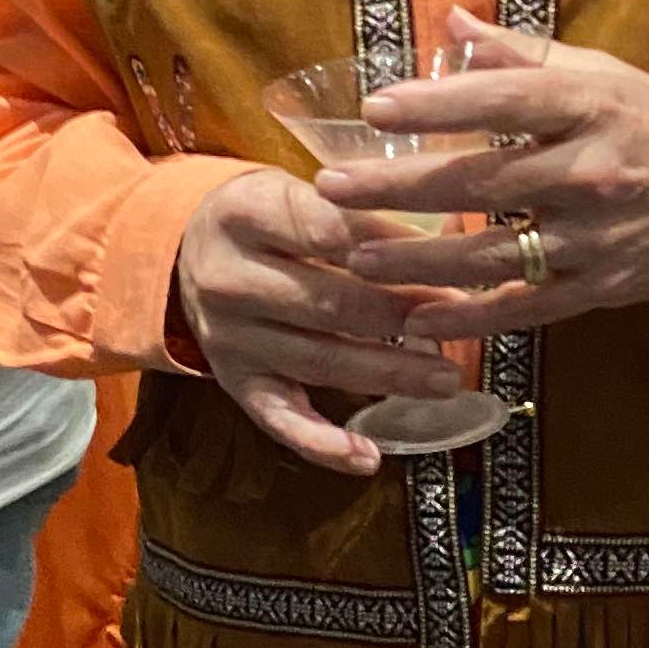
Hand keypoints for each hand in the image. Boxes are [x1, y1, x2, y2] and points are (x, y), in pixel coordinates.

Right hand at [171, 165, 470, 475]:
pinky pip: (279, 419)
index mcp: (245, 213)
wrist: (187, 249)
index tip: (447, 259)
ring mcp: (228, 336)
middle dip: (402, 313)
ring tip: (444, 379)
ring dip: (387, 374)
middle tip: (461, 319)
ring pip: (318, 360)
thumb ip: (360, 210)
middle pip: (328, 301)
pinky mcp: (233, 381)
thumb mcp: (298, 189)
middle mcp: (229, 277)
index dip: (392, 246)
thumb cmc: (269, 216)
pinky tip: (366, 458)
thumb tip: (446, 235)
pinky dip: (322, 444)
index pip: (327, 229)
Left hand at [332, 13, 648, 343]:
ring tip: (356, 255)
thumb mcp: (598, 72)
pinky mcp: (600, 285)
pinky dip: (470, 319)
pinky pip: (524, 307)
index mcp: (589, 106)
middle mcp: (591, 171)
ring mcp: (595, 235)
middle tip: (333, 187)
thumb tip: (452, 20)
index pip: (504, 100)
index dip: (437, 104)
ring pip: (492, 255)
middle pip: (481, 183)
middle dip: (398, 189)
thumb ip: (521, 52)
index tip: (375, 107)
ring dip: (418, 261)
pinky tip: (418, 319)